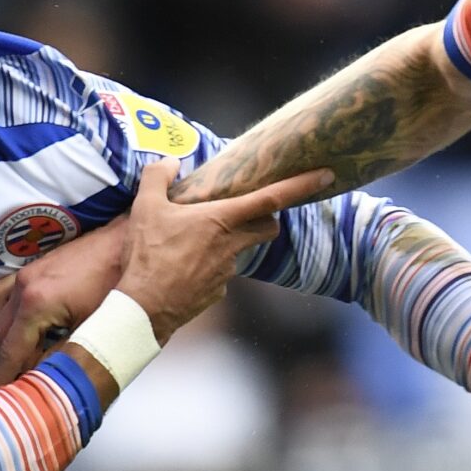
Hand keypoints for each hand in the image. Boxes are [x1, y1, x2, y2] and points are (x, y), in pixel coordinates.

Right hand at [0, 221, 127, 385]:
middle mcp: (25, 285)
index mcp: (37, 304)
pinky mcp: (38, 265)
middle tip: (14, 386)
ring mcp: (29, 272)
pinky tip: (24, 328)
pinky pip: (6, 293)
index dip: (4, 378)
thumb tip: (43, 381)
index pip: (10, 351)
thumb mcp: (94, 334)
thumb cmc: (123, 290)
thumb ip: (63, 360)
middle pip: (1, 334)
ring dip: (6, 339)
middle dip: (6, 362)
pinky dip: (8, 314)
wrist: (137, 246)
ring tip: (21, 361)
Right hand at [112, 160, 332, 343]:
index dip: (302, 185)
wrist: (143, 309)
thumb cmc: (148, 256)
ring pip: (241, 250)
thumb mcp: (145, 207)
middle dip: (268, 217)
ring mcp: (228, 272)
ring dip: (229, 241)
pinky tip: (183, 267)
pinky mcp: (218, 292)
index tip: (327, 174)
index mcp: (222, 220)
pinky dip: (209, 266)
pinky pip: (221, 273)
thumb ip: (158, 176)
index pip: (272, 198)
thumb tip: (170, 161)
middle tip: (248, 210)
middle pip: (268, 227)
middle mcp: (232, 246)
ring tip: (192, 240)